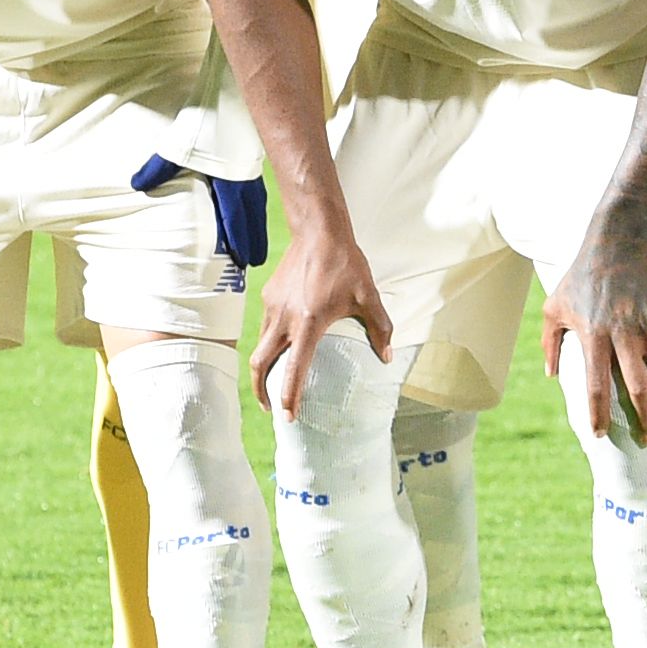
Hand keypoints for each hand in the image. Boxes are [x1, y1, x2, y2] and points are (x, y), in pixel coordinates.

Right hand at [247, 222, 394, 414]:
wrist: (319, 231)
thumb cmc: (345, 264)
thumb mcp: (368, 297)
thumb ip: (380, 329)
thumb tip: (386, 357)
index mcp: (308, 324)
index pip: (293, 368)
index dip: (289, 396)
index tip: (288, 417)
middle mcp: (284, 319)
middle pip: (261, 364)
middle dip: (262, 391)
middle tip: (272, 408)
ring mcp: (272, 308)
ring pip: (260, 346)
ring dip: (263, 368)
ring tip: (272, 383)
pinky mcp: (268, 297)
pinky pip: (264, 327)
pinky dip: (267, 344)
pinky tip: (281, 346)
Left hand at [548, 226, 646, 439]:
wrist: (617, 245)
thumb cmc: (580, 277)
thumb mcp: (553, 308)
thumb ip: (550, 343)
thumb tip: (551, 375)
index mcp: (593, 336)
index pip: (596, 385)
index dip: (599, 414)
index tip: (601, 435)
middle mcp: (622, 336)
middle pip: (638, 387)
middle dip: (644, 419)